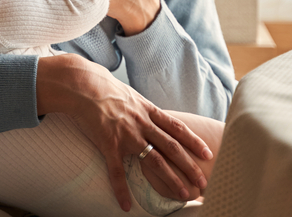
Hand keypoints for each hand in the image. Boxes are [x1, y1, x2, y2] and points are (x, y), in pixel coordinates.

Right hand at [37, 54, 211, 210]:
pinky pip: (116, 172)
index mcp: (148, 111)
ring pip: (154, 160)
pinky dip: (121, 190)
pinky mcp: (109, 144)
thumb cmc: (105, 89)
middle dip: (190, 166)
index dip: (193, 141)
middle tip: (204, 182)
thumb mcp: (132, 96)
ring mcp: (127, 135)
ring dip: (171, 179)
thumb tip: (153, 117)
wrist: (84, 85)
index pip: (177, 128)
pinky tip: (126, 205)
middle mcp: (142, 124)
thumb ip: (144, 110)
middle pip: (172, 147)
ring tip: (183, 194)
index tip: (207, 153)